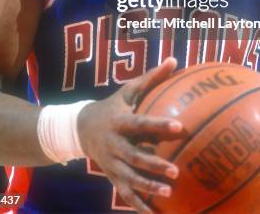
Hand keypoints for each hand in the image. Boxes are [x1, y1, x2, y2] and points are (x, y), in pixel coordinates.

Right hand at [77, 57, 182, 212]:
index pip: (140, 123)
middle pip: (134, 156)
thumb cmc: (113, 106)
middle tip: (175, 171)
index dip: (158, 125)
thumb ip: (151, 78)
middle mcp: (114, 144)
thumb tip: (174, 60)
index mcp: (119, 121)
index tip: (179, 127)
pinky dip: (138, 205)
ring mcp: (111, 163)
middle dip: (153, 164)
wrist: (80, 128)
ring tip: (169, 193)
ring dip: (148, 187)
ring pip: (129, 178)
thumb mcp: (128, 90)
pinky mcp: (112, 176)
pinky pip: (125, 193)